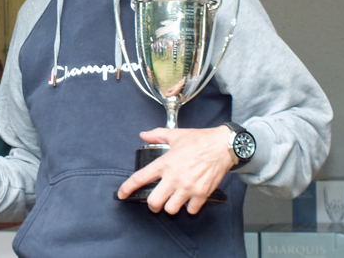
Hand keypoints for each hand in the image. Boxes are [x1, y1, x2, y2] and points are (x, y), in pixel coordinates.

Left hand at [117, 126, 234, 214]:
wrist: (222, 146)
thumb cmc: (199, 140)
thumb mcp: (175, 134)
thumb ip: (156, 135)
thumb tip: (143, 135)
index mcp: (165, 163)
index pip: (140, 178)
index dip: (128, 188)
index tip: (122, 194)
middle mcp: (174, 178)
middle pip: (154, 202)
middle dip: (152, 205)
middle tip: (155, 202)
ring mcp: (188, 188)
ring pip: (171, 209)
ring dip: (170, 207)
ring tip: (172, 201)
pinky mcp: (202, 194)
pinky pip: (191, 210)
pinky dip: (189, 208)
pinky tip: (189, 200)